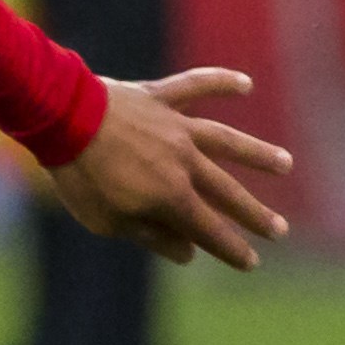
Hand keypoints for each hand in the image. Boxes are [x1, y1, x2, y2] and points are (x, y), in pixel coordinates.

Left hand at [50, 69, 291, 269]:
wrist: (59, 119)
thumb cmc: (79, 176)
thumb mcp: (108, 221)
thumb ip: (152, 237)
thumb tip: (189, 253)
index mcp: (172, 195)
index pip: (210, 230)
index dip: (231, 249)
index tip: (252, 262)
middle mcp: (184, 160)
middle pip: (226, 191)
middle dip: (254, 214)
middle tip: (280, 230)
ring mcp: (174, 126)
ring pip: (225, 140)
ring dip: (256, 153)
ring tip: (285, 164)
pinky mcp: (158, 96)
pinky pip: (194, 86)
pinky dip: (220, 81)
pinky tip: (245, 84)